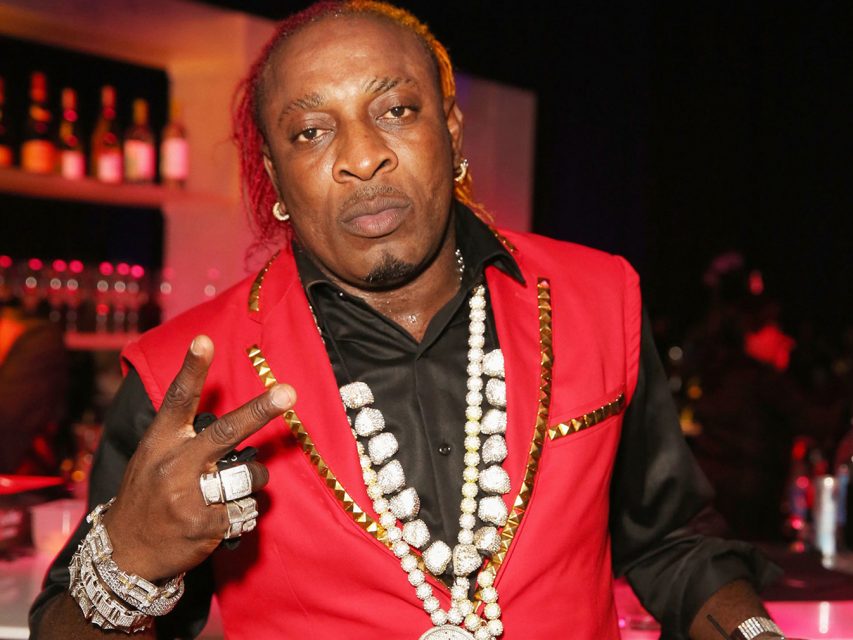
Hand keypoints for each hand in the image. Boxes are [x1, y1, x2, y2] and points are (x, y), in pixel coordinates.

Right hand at [101, 335, 294, 581]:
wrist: (124, 554)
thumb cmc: (148, 496)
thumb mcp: (153, 458)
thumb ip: (184, 436)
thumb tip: (229, 415)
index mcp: (161, 442)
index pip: (178, 400)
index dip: (193, 369)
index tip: (204, 340)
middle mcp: (175, 466)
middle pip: (226, 433)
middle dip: (260, 410)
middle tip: (288, 391)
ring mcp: (190, 497)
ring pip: (248, 475)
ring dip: (253, 480)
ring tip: (232, 490)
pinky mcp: (207, 526)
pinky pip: (247, 509)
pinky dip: (244, 513)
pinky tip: (224, 518)